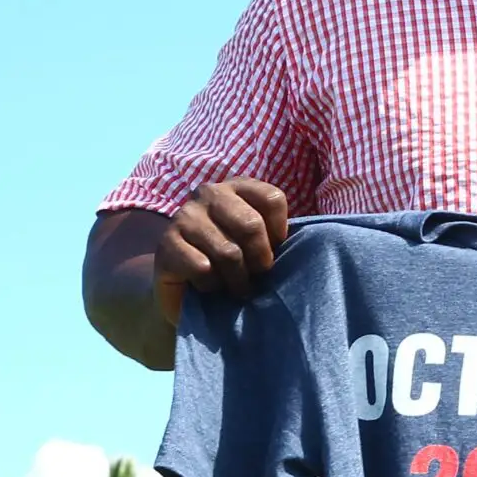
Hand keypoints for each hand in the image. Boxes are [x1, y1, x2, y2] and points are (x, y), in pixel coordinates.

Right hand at [153, 178, 289, 325]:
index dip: (278, 233)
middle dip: (260, 260)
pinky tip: (207, 286)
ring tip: (236, 287)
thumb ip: (277, 235)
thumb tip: (310, 243)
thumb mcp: (258, 243)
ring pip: (228, 252)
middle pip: (251, 225)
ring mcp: (184, 216)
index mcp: (237, 187)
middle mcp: (209, 193)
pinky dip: (212, 285)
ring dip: (237, 279)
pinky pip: (203, 269)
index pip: (273, 199)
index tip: (273, 250)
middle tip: (257, 276)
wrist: (182, 289)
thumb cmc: (231, 263)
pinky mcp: (166, 244)